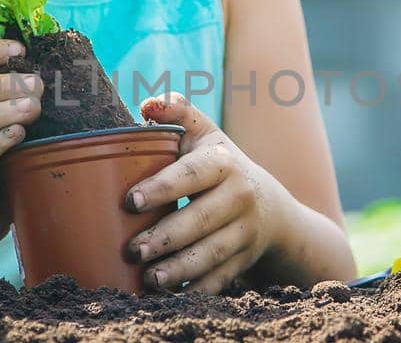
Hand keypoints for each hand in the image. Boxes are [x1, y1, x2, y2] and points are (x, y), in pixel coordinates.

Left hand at [126, 93, 296, 292]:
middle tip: (133, 250)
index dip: (162, 188)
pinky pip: (220, 278)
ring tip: (150, 279)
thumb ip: (177, 113)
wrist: (270, 206)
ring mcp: (244, 232)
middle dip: (167, 237)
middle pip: (201, 220)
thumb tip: (147, 104)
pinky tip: (170, 295)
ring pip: (212, 253)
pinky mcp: (243, 260)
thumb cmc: (219, 164)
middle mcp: (239, 197)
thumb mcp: (205, 134)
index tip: (130, 201)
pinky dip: (197, 289)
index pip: (191, 175)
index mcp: (223, 162)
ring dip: (180, 268)